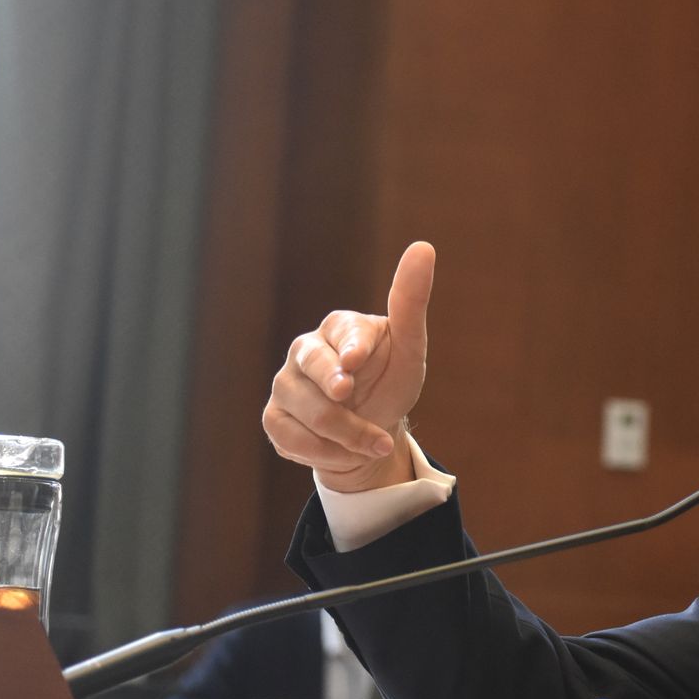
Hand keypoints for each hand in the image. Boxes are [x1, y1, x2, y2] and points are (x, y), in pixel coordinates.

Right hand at [263, 241, 433, 491]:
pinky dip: (324, 451)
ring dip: (346, 433)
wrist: (371, 429)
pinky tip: (347, 451)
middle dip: (334, 388)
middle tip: (349, 396)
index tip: (356, 362)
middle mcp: (306, 350)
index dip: (349, 346)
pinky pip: (290, 437)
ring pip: (305, 410)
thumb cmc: (391, 380)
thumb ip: (411, 302)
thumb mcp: (409, 347)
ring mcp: (285, 384)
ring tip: (375, 441)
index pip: (342, 331)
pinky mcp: (275, 417)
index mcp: (339, 327)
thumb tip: (423, 247)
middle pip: (312, 367)